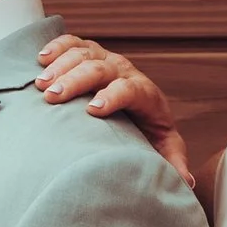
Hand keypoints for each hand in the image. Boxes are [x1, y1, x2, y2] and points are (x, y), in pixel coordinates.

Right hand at [35, 32, 192, 179]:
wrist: (142, 109)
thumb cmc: (150, 133)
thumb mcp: (164, 149)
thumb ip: (173, 163)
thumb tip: (186, 182)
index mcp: (146, 95)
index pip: (131, 89)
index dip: (113, 96)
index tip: (93, 110)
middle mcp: (126, 72)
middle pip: (101, 68)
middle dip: (76, 80)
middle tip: (52, 96)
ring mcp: (107, 60)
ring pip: (84, 53)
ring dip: (61, 65)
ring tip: (40, 84)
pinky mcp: (91, 54)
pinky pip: (74, 44)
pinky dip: (57, 47)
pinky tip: (40, 59)